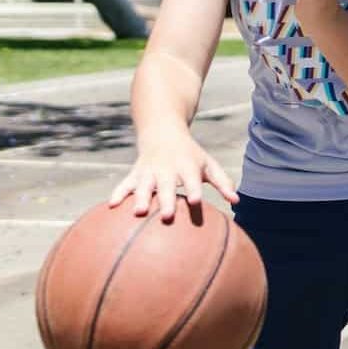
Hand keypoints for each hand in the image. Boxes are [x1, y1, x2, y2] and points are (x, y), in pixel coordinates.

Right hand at [107, 130, 237, 220]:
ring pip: (144, 186)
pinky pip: (125, 184)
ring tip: (139, 213)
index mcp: (187, 166)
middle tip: (167, 216)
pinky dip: (118, 193)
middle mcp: (167, 169)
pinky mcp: (135, 174)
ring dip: (140, 198)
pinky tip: (111, 206)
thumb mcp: (208, 164)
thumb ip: (222, 182)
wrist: (162, 131)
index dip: (194, 190)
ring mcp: (149, 172)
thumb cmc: (191, 155)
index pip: (191, 179)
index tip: (196, 202)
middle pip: (167, 186)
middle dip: (167, 200)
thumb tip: (236, 201)